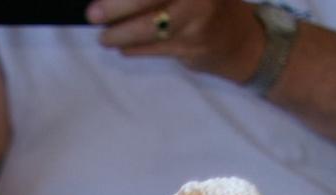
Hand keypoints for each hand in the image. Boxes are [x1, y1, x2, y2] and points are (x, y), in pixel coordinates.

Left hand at [87, 0, 261, 81]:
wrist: (242, 41)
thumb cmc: (209, 6)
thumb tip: (111, 1)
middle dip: (115, 7)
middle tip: (93, 14)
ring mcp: (197, 20)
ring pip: (148, 28)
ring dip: (120, 35)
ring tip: (105, 37)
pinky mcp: (193, 48)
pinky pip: (154, 49)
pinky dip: (135, 49)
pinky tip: (124, 48)